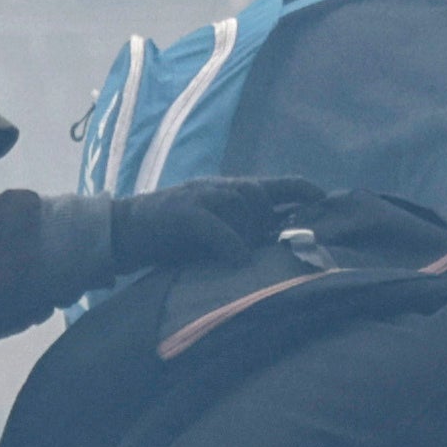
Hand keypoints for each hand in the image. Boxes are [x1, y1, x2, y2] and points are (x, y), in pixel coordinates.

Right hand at [86, 175, 334, 278]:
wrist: (121, 232)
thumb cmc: (168, 236)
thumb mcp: (210, 230)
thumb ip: (239, 231)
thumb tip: (272, 246)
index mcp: (224, 191)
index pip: (271, 185)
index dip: (299, 189)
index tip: (324, 198)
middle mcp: (216, 188)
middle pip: (258, 195)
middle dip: (265, 223)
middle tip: (253, 248)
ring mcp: (199, 196)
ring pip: (241, 205)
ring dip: (247, 233)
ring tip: (238, 257)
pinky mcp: (182, 212)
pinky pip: (216, 225)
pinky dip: (230, 243)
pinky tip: (237, 261)